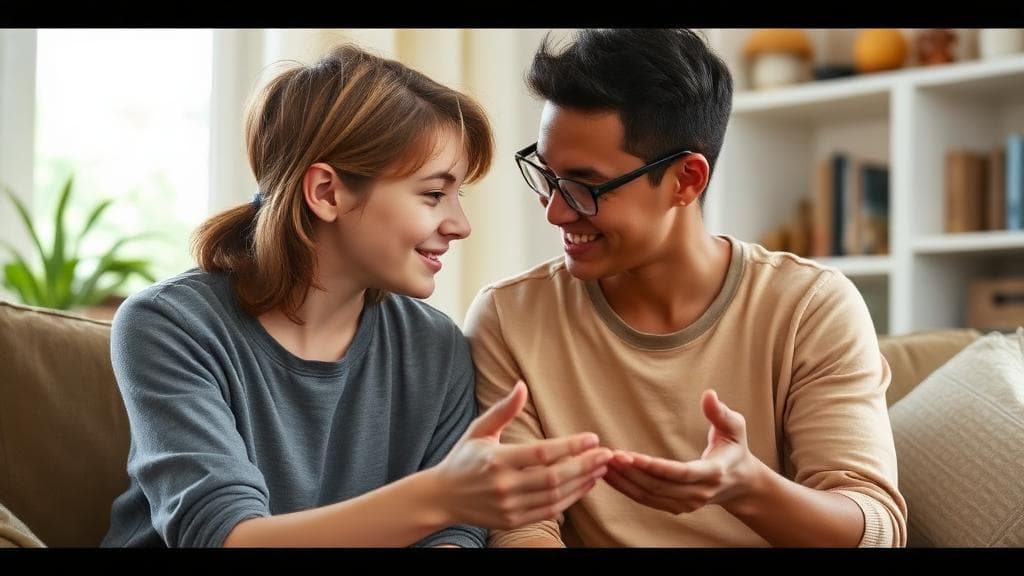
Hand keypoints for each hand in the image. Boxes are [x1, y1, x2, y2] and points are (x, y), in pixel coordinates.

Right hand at [435, 380, 611, 529]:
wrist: (442, 497)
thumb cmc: (463, 458)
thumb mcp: (479, 430)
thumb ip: (504, 409)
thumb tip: (522, 386)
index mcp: (496, 460)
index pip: (541, 454)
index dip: (570, 446)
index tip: (592, 438)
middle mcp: (503, 486)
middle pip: (554, 477)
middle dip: (584, 465)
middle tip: (606, 453)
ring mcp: (509, 507)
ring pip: (555, 496)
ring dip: (583, 482)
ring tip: (601, 468)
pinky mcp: (513, 521)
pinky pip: (549, 511)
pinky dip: (571, 499)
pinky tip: (585, 485)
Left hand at [604, 389, 759, 514]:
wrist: (740, 483)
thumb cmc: (735, 448)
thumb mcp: (735, 428)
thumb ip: (721, 413)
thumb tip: (709, 394)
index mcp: (713, 473)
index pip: (681, 473)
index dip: (654, 467)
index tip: (630, 456)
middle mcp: (699, 494)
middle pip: (659, 486)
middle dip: (631, 472)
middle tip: (608, 456)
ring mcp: (687, 504)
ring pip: (649, 496)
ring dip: (624, 481)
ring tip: (603, 463)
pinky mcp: (676, 508)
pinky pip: (646, 500)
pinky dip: (626, 488)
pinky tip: (610, 475)